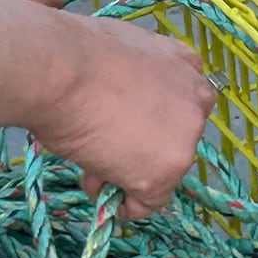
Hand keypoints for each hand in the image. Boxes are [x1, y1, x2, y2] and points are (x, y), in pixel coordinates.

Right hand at [32, 17, 216, 219]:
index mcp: (187, 67)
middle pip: (172, 142)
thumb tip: (123, 104)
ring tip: (89, 160)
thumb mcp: (123, 53)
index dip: (149, 124)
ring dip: (125, 174)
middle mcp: (196, 104)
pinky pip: (144, 203)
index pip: (178, 108)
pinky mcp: (164, 174)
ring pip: (159, 174)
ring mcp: (184, 141)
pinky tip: (96, 183)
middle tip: (101, 145)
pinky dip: (120, 204)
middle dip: (138, 150)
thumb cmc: (74, 55)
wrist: (60, 70)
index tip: (122, 128)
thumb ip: (139, 80)